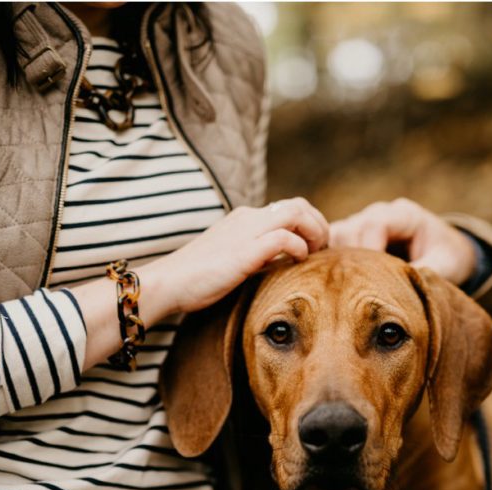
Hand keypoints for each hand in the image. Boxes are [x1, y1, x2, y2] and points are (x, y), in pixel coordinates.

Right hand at [152, 197, 328, 314]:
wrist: (168, 283)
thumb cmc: (197, 278)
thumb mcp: (233, 260)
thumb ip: (256, 256)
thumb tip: (281, 262)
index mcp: (244, 218)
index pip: (289, 207)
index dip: (310, 223)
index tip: (315, 246)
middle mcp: (248, 217)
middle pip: (299, 204)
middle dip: (318, 224)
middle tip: (323, 249)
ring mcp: (246, 231)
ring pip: (296, 213)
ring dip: (314, 232)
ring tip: (316, 253)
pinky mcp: (244, 251)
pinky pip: (284, 237)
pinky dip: (298, 247)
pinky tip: (297, 262)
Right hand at [330, 198, 476, 285]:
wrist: (444, 251)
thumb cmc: (446, 257)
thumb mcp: (445, 266)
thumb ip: (425, 274)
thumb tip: (400, 293)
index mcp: (404, 215)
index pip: (375, 224)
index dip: (369, 251)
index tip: (372, 281)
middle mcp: (378, 213)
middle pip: (350, 229)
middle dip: (350, 260)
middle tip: (356, 291)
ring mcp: (362, 222)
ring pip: (334, 236)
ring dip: (335, 262)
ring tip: (345, 290)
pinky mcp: (350, 236)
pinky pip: (330, 245)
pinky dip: (329, 264)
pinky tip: (334, 287)